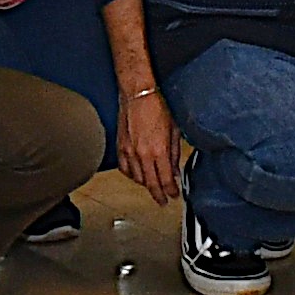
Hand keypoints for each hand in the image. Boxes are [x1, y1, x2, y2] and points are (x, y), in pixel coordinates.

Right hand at [112, 79, 182, 201]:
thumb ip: (174, 153)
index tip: (174, 195)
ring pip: (137, 178)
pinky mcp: (120, 146)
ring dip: (146, 185)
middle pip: (150, 184)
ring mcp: (129, 152)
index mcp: (159, 151)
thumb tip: (174, 169)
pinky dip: (131, 175)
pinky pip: (124, 168)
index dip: (170, 191)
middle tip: (163, 200)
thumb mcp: (174, 130)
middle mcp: (143, 154)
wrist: (138, 94)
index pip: (165, 180)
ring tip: (153, 187)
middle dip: (158, 194)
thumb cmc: (157, 106)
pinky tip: (137, 175)